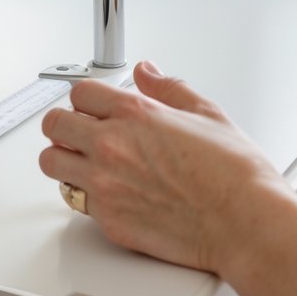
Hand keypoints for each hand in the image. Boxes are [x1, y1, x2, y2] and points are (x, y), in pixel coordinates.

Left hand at [39, 61, 286, 275]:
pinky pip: (76, 201)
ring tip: (84, 161)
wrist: (244, 223)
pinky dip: (85, 194)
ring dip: (64, 159)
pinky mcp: (108, 221)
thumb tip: (148, 72)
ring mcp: (105, 186)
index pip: (80, 93)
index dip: (87, 98)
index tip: (93, 105)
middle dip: (66, 125)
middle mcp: (112, 146)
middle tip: (81, 131)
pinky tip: (109, 191)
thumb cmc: (234, 173)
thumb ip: (168, 88)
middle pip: (55, 126)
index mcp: (135, 113)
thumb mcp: (206, 112)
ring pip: (52, 164)